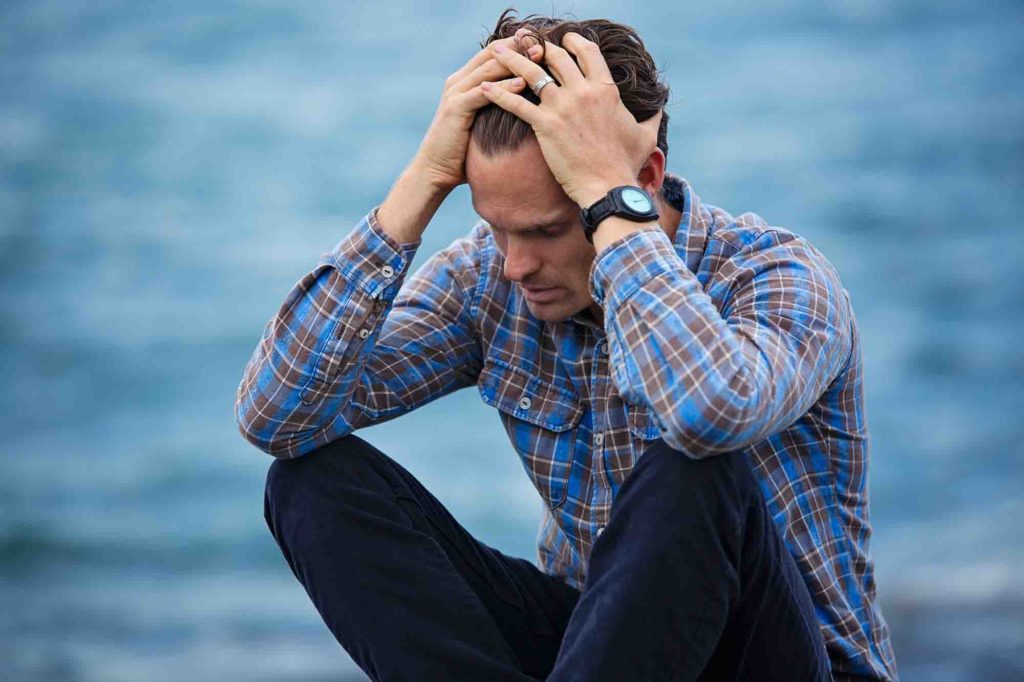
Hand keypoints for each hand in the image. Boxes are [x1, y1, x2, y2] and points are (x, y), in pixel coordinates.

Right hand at [413, 35, 542, 191]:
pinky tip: (523, 83)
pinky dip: (504, 86)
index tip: (542, 43)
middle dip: (518, 47)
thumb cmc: (462, 152)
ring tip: (539, 57)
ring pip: (489, 68)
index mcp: (465, 81)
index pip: (493, 53)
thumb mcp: (482, 123)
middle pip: (492, 53)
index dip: (517, 45)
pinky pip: (484, 93)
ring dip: (515, 62)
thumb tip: (526, 106)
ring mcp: (455, 93)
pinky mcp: (456, 108)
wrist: (435, 170)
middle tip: (543, 43)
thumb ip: (496, 108)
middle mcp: (458, 81)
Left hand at [481, 31, 661, 206]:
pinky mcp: (544, 125)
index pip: (586, 52)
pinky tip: (483, 88)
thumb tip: (660, 106)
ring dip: (511, 59)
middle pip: (555, 57)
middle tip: (523, 42)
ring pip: (531, 73)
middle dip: (538, 46)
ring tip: (496, 52)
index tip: (561, 40)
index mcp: (606, 89)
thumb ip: (652, 116)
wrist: (608, 187)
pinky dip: (497, 94)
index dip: (572, 41)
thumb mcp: (646, 135)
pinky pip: (516, 103)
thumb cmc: (626, 164)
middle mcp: (583, 91)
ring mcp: (562, 107)